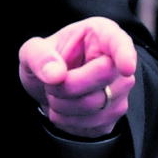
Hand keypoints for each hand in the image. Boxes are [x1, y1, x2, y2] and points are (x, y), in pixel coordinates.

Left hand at [19, 16, 135, 138]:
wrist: (47, 88)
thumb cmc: (45, 62)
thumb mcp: (31, 51)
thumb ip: (38, 56)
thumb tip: (56, 74)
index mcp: (100, 34)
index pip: (119, 42)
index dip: (125, 54)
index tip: (126, 68)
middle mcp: (117, 61)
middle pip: (103, 78)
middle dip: (66, 84)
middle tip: (50, 82)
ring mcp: (120, 90)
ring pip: (95, 104)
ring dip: (62, 104)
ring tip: (55, 93)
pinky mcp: (115, 114)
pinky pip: (94, 123)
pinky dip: (68, 120)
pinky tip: (63, 108)